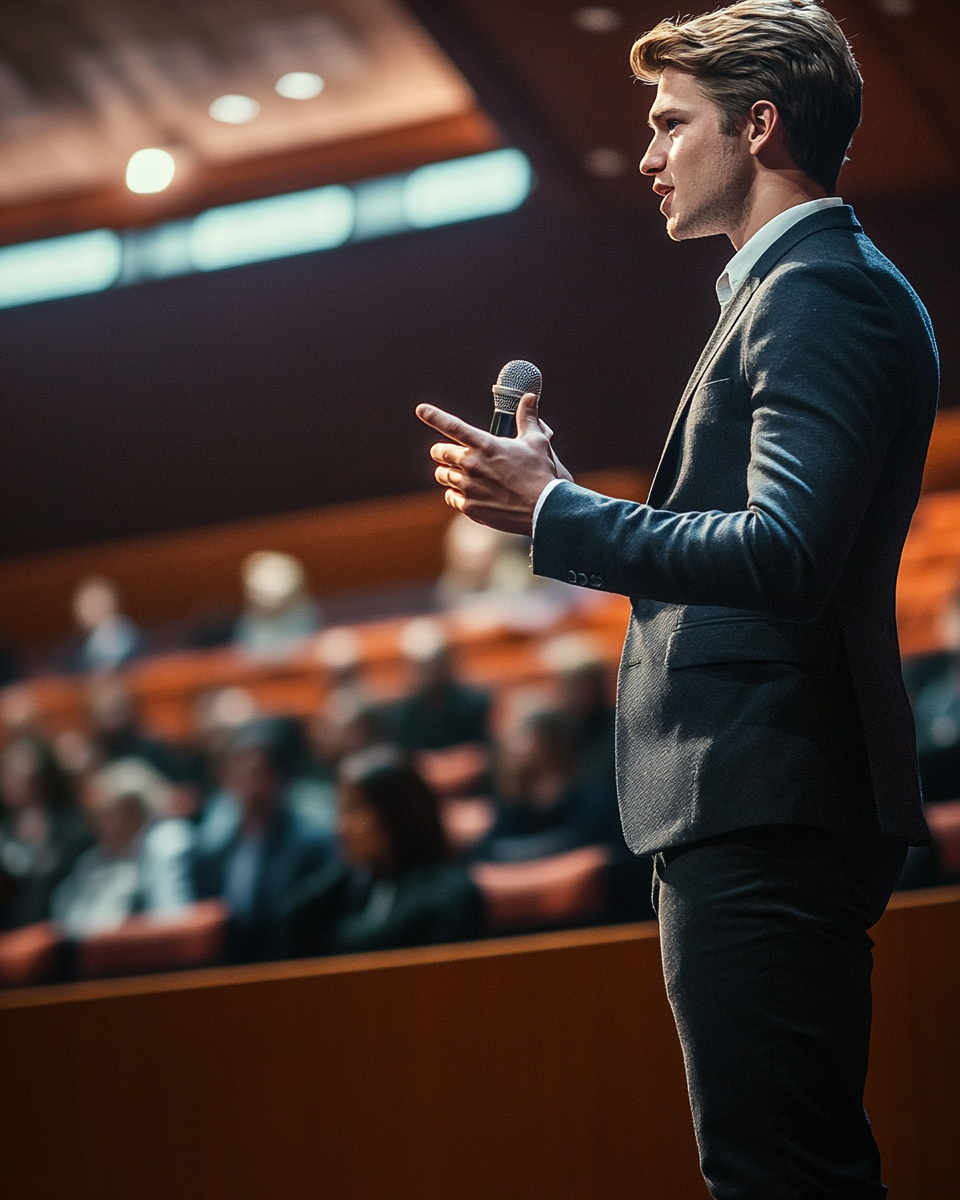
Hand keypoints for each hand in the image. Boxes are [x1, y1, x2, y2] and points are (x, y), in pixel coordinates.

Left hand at [416, 392, 572, 534]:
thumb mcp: (537, 441)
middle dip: (441, 451)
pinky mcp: (470, 507)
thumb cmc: (541, 474)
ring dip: (446, 472)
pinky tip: (465, 494)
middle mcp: (472, 465)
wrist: (544, 509)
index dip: (434, 416)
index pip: (453, 426)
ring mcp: (469, 487)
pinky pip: (450, 497)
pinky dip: (454, 494)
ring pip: (442, 475)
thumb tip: (529, 397)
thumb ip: (527, 418)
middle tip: (448, 453)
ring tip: (456, 473)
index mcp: (485, 445)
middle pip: (440, 452)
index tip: (421, 410)